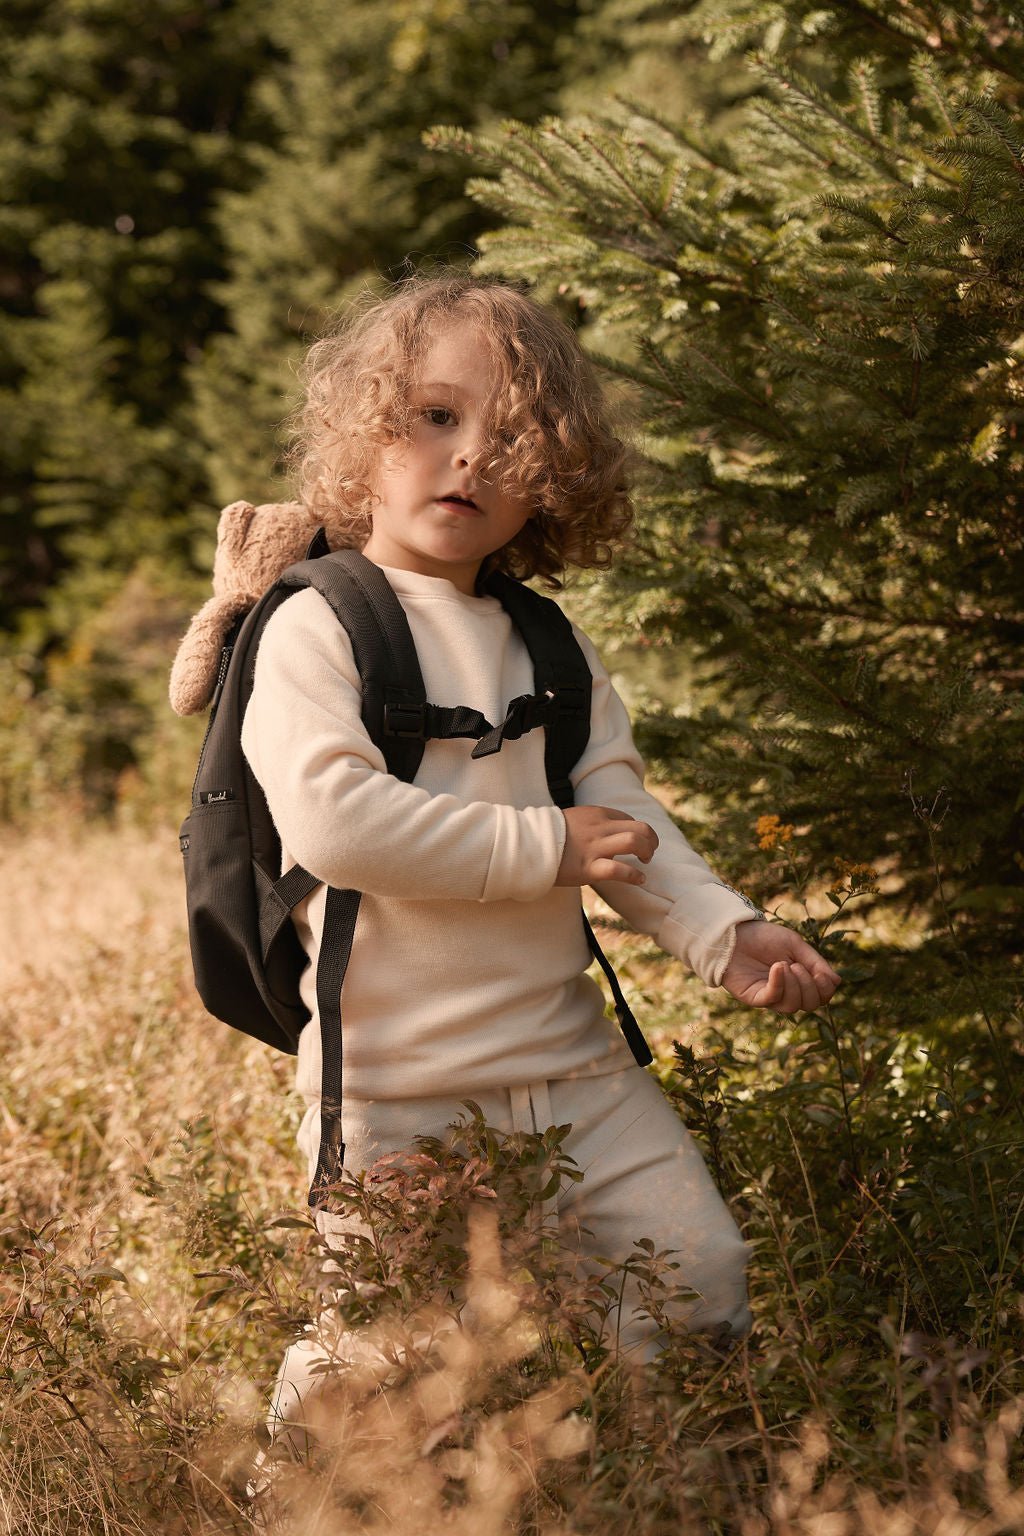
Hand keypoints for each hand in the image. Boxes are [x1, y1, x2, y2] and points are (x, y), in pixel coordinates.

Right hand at [556, 805, 658, 887]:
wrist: (526, 844)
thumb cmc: (546, 835)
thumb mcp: (571, 820)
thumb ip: (589, 824)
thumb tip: (603, 835)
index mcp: (595, 814)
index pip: (627, 819)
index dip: (636, 831)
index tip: (637, 842)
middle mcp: (599, 828)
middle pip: (640, 828)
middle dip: (651, 840)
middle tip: (649, 852)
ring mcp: (595, 848)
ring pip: (634, 842)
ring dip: (646, 852)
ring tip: (646, 862)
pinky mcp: (588, 868)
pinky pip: (619, 870)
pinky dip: (634, 876)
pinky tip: (640, 879)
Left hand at [721, 919, 840, 1012]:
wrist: (734, 933)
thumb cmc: (764, 938)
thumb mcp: (795, 945)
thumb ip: (815, 962)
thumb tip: (837, 982)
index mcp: (800, 980)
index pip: (821, 997)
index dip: (825, 989)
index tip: (821, 973)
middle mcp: (787, 992)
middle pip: (809, 1005)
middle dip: (809, 986)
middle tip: (797, 965)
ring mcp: (770, 996)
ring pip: (792, 1006)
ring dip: (793, 984)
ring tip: (783, 964)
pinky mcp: (753, 997)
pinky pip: (772, 998)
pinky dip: (779, 983)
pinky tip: (777, 967)